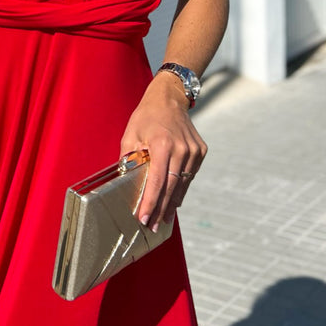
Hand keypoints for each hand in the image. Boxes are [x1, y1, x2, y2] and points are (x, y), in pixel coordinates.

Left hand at [120, 72, 206, 230]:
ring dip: (172, 203)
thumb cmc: (146, 116)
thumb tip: (125, 183)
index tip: (144, 218)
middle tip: (151, 227)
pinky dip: (181, 188)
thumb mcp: (131, 134)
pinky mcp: (200, 151)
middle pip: (171, 187)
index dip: (151, 202)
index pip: (157, 180)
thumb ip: (129, 159)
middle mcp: (182, 148)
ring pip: (183, 184)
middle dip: (161, 209)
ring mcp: (194, 150)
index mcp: (163, 144)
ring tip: (162, 219)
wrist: (169, 98)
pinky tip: (173, 200)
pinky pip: (190, 175)